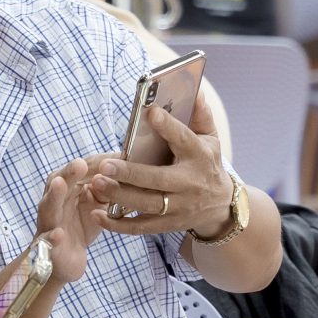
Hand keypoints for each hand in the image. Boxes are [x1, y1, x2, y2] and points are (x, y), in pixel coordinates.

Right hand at [35, 155, 120, 286]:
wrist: (64, 259)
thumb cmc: (81, 226)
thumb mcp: (99, 206)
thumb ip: (110, 190)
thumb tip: (129, 171)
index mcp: (67, 188)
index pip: (79, 171)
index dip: (95, 164)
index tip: (114, 157)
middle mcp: (54, 201)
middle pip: (59, 182)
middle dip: (69, 173)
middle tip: (80, 163)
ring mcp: (48, 222)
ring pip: (49, 206)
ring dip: (54, 195)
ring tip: (60, 184)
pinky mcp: (47, 245)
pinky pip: (48, 240)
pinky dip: (52, 237)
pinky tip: (59, 234)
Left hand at [95, 99, 232, 238]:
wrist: (221, 206)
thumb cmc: (207, 163)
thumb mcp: (210, 138)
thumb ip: (200, 115)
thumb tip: (194, 90)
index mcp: (199, 156)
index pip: (184, 139)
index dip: (168, 126)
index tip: (150, 112)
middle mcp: (190, 183)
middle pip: (159, 179)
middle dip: (131, 173)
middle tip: (106, 164)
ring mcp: (179, 207)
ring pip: (147, 204)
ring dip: (120, 196)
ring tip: (96, 183)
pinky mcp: (168, 224)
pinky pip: (141, 227)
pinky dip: (118, 225)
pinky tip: (98, 216)